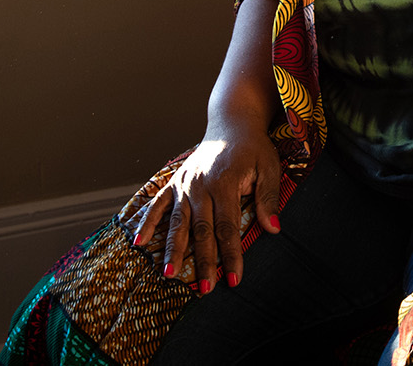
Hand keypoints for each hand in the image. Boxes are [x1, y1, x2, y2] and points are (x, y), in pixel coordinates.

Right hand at [134, 110, 281, 293]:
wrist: (231, 123)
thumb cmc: (253, 148)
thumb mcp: (268, 168)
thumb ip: (268, 198)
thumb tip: (273, 229)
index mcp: (224, 182)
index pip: (227, 227)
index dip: (230, 255)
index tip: (234, 279)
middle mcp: (200, 185)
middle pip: (201, 230)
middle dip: (203, 261)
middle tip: (205, 288)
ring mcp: (184, 184)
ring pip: (177, 222)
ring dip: (173, 249)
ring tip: (168, 274)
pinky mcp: (175, 182)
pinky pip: (158, 204)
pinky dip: (147, 223)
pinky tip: (139, 243)